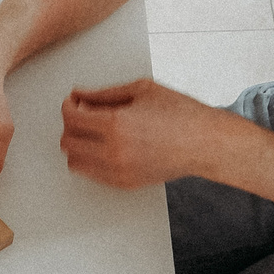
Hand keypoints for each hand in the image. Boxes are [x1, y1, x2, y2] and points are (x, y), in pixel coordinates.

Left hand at [58, 78, 220, 189]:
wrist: (205, 143)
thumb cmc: (181, 114)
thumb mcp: (141, 90)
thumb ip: (104, 93)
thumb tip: (79, 94)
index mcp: (116, 123)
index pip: (71, 117)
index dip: (68, 106)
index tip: (74, 101)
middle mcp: (113, 150)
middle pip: (68, 141)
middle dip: (71, 125)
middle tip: (84, 115)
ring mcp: (118, 170)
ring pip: (74, 162)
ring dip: (78, 145)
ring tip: (94, 132)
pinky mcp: (125, 183)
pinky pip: (91, 174)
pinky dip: (90, 160)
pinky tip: (105, 146)